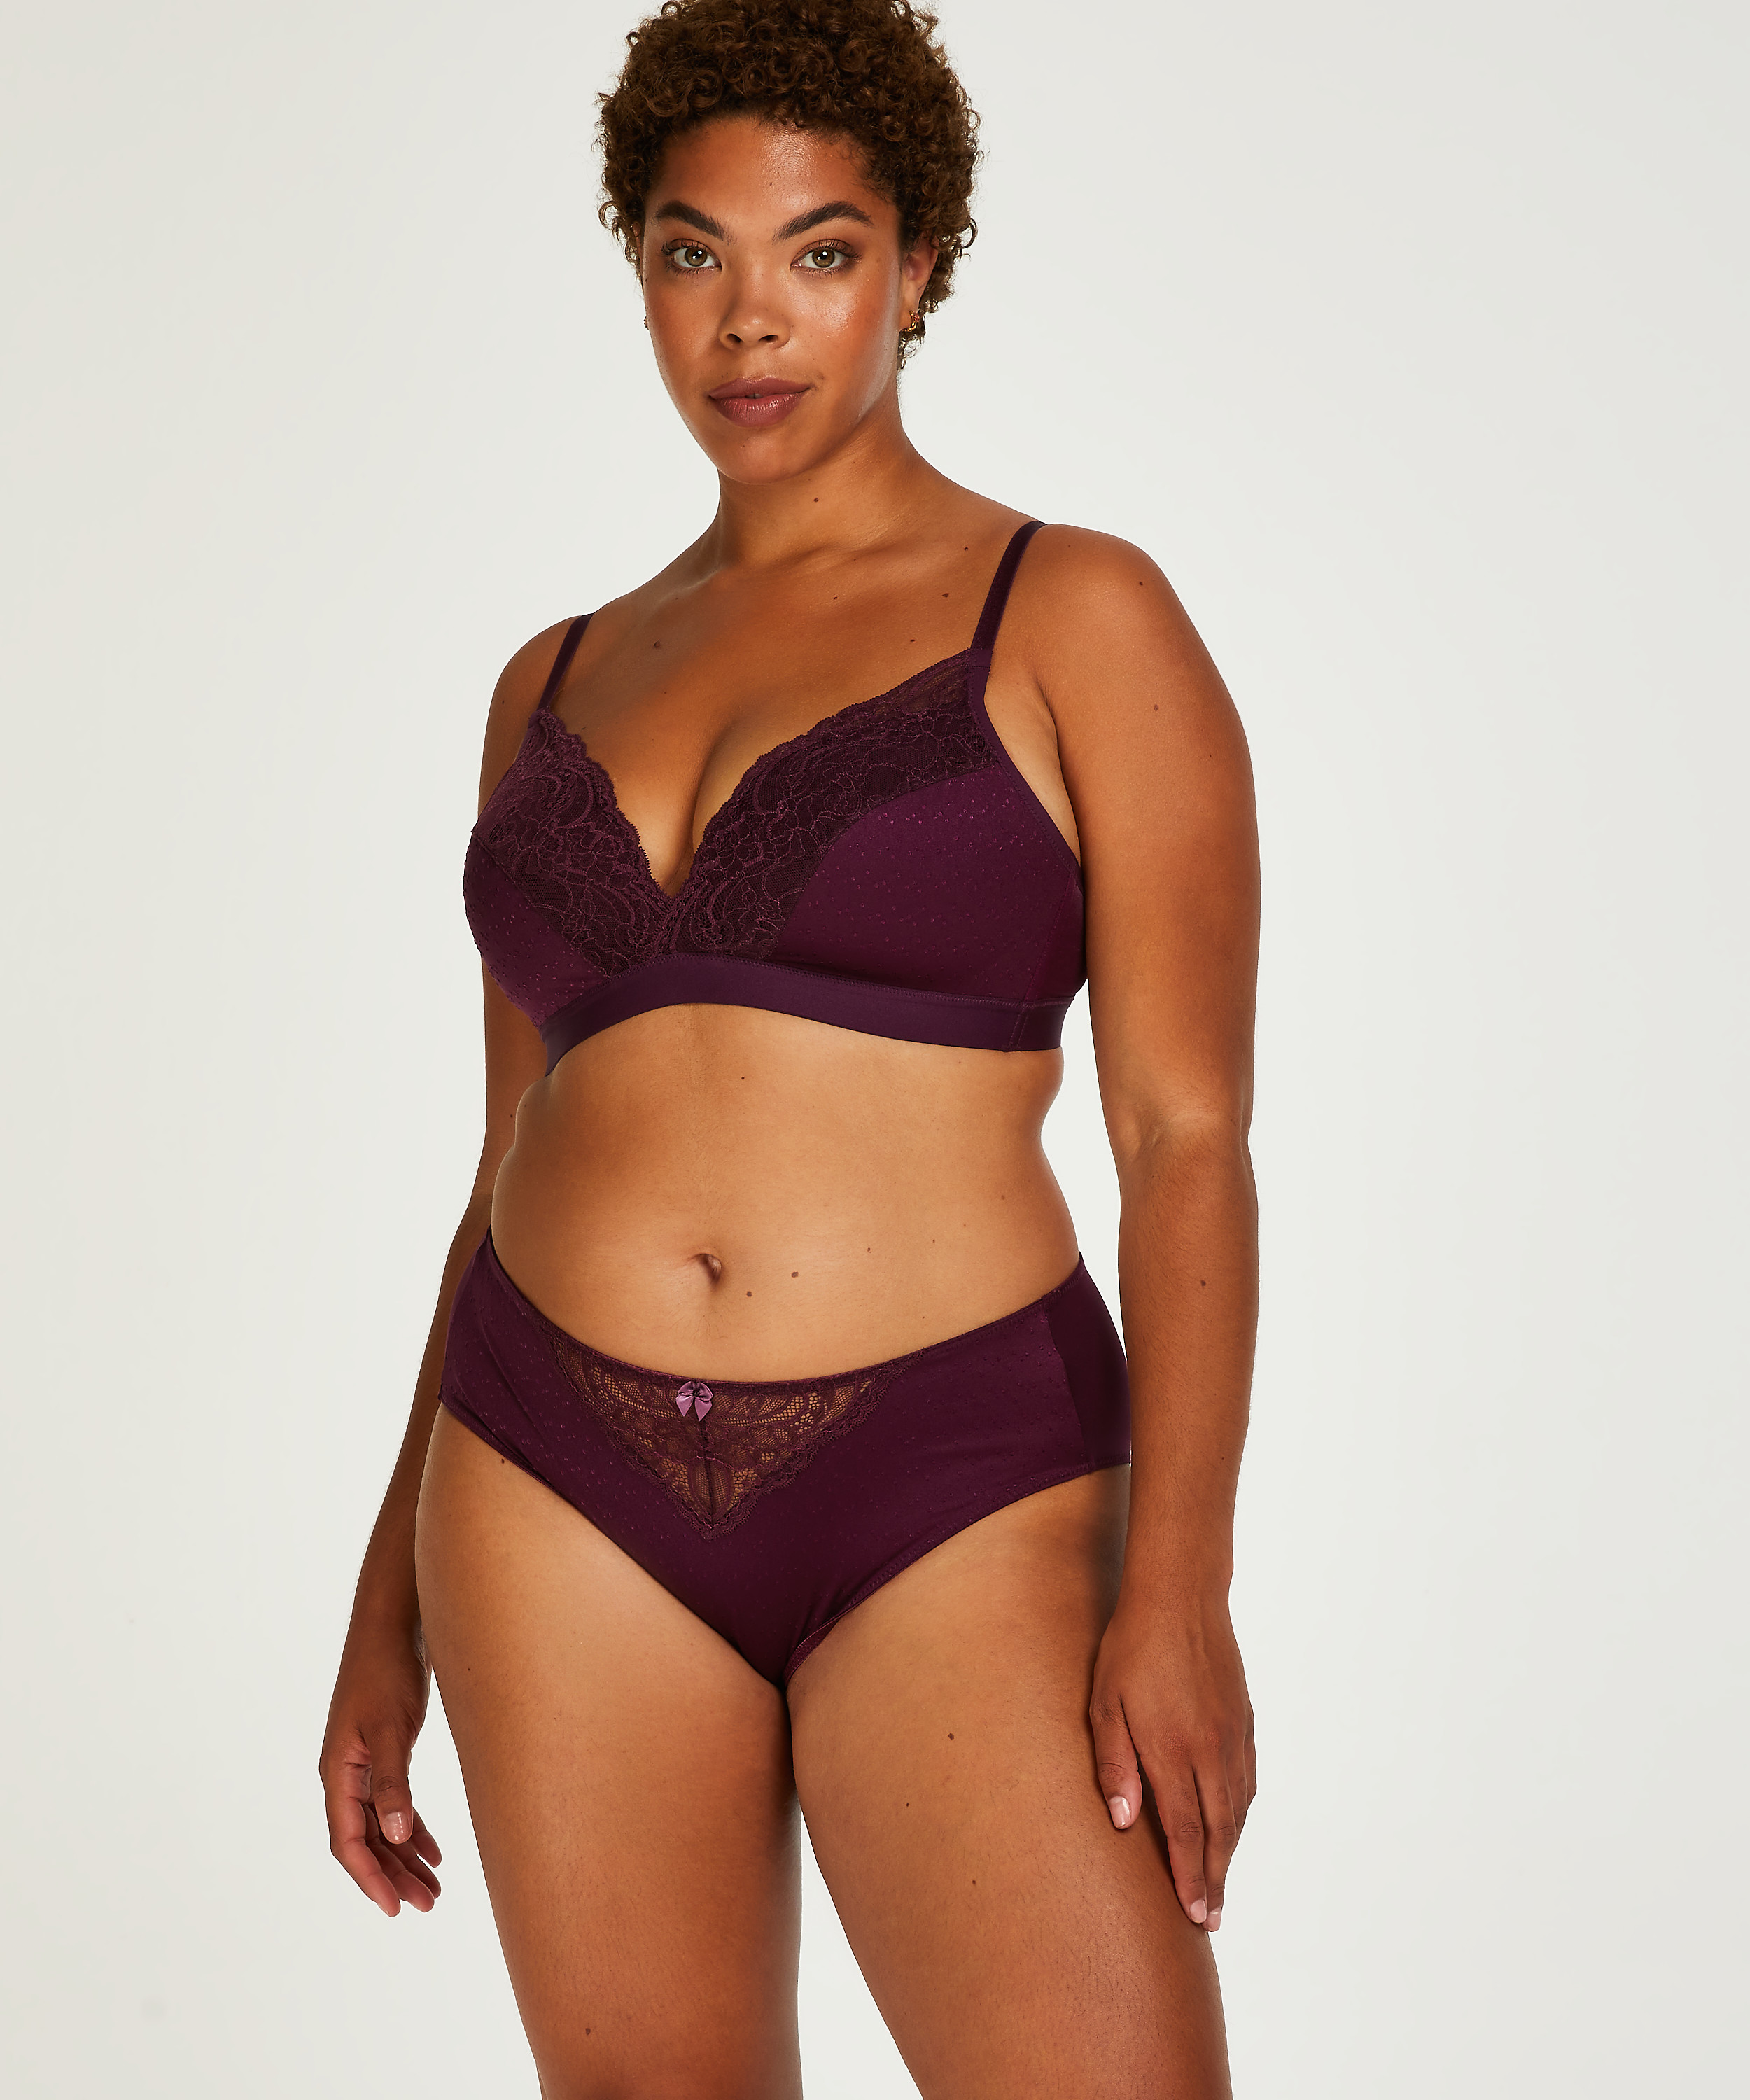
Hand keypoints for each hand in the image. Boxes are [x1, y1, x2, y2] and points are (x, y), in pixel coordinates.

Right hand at [320, 1615, 442, 1916]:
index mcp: (338, 1772)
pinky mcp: (385, 1753)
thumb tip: (398, 1837)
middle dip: (394, 1875)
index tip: (396, 1908)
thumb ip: (394, 1782)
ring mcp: (365, 1764)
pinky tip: (434, 1849)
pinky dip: (413, 1828)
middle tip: (427, 1904)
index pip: (348, 1841)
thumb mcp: (392, 1728)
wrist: (394, 1625)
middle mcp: (346, 1774)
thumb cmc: (387, 1670)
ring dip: (405, 1857)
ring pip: (382, 1826)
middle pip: (367, 1840)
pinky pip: (395, 1805)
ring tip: (435, 1889)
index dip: (371, 1877)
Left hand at [1089, 1588, 1255, 1930]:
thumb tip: (1124, 1822)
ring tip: (1221, 1882)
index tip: (1194, 1914)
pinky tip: (1233, 1823)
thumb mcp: (1105, 1703)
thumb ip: (1115, 1764)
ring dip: (1231, 1850)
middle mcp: (1210, 1751)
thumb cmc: (1131, 1647)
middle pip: (1219, 1831)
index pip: (1187, 1832)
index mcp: (1173, 1751)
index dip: (1191, 1876)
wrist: (1181, 1595)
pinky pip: (1247, 1779)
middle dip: (1215, 1879)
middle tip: (1211, 1918)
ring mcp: (1232, 1736)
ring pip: (1237, 1808)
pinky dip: (1240, 1810)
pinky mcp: (1243, 1719)